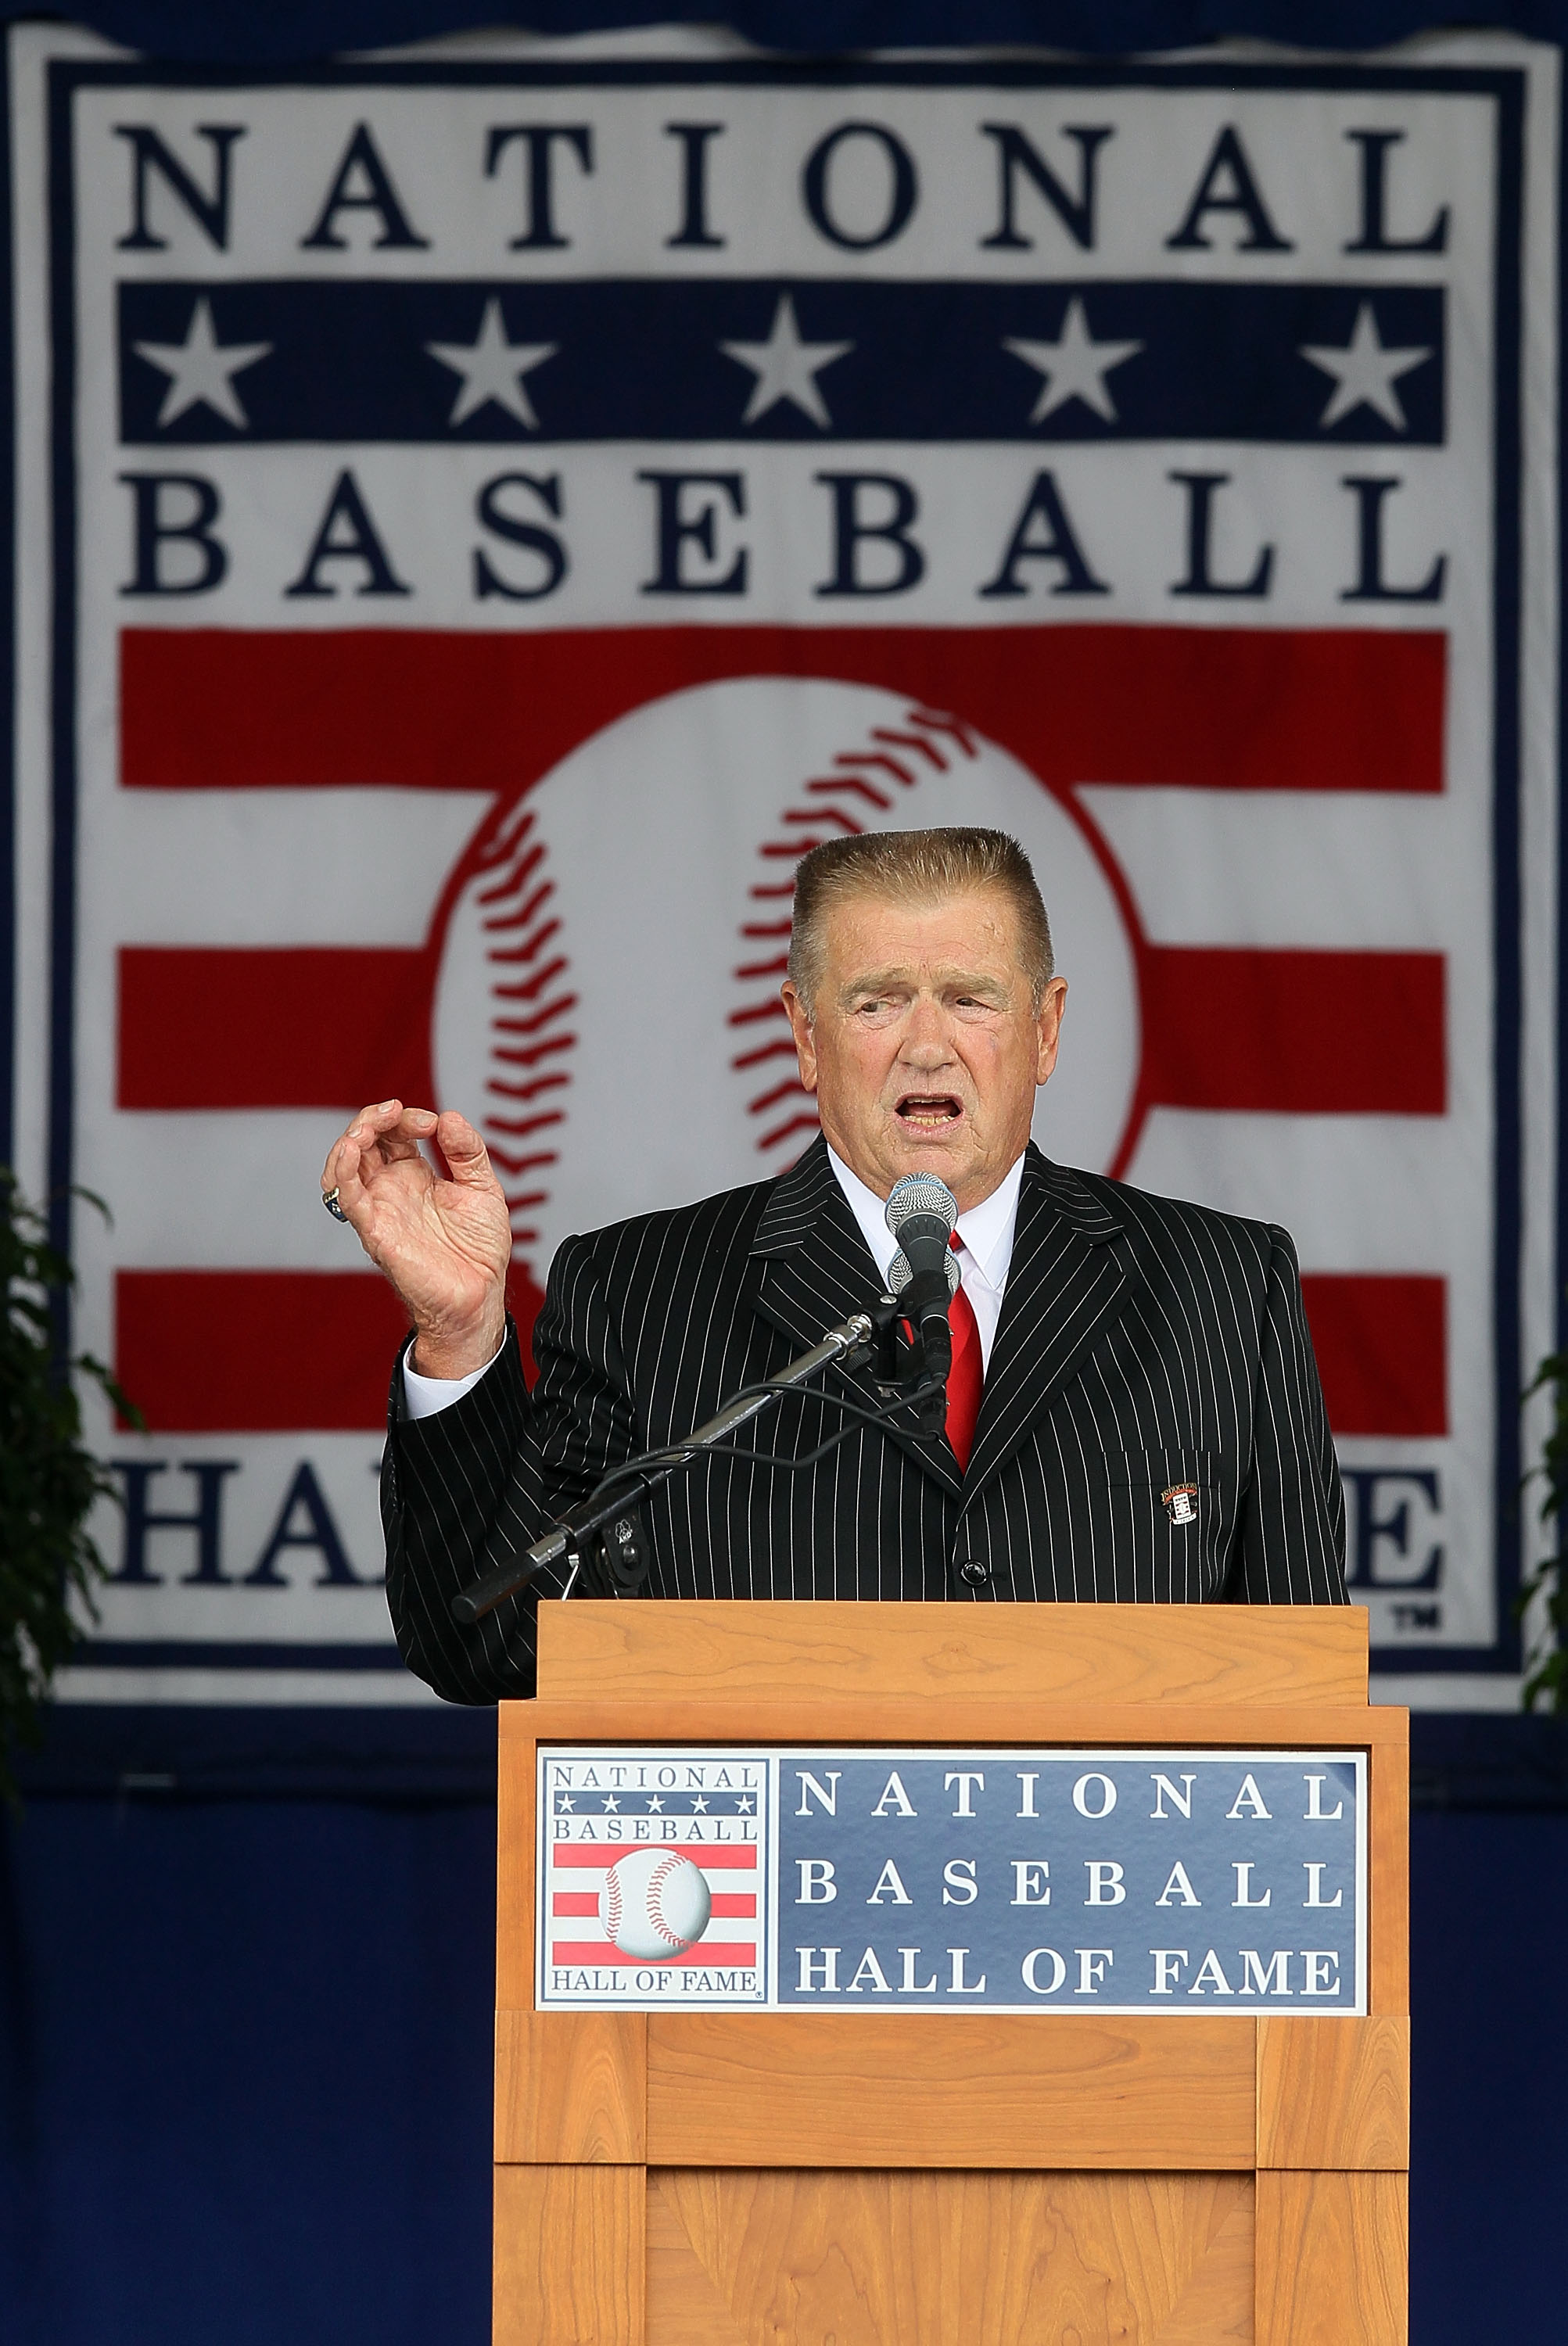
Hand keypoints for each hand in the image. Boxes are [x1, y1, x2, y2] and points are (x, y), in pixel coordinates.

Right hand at [323, 1102, 510, 1378]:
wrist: (479, 1297)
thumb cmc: (478, 1250)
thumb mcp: (483, 1188)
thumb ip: (468, 1152)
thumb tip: (450, 1116)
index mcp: (414, 1175)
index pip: (394, 1132)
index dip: (407, 1117)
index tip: (434, 1123)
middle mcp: (391, 1188)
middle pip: (364, 1141)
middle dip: (375, 1118)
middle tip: (398, 1111)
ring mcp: (380, 1208)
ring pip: (346, 1164)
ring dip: (352, 1137)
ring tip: (370, 1126)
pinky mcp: (375, 1230)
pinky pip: (348, 1198)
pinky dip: (342, 1171)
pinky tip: (349, 1148)